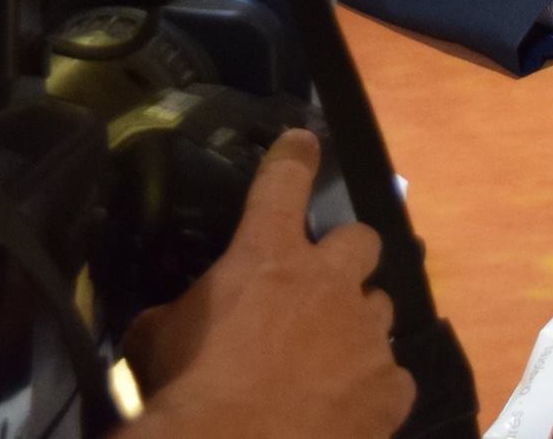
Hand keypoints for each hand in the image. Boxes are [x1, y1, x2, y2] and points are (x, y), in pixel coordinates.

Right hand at [126, 129, 415, 438]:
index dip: (295, 157)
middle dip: (346, 258)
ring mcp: (366, 335)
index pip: (284, 181)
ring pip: (381, 309)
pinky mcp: (389, 388)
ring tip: (332, 362)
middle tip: (324, 288)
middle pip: (362, 240)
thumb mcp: (158, 341)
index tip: (305, 142)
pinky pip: (394, 377)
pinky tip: (350, 410)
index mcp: (268, 256)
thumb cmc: (187, 393)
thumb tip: (168, 321)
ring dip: (357, 328)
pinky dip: (373, 390)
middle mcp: (329, 282)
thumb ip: (177, 315)